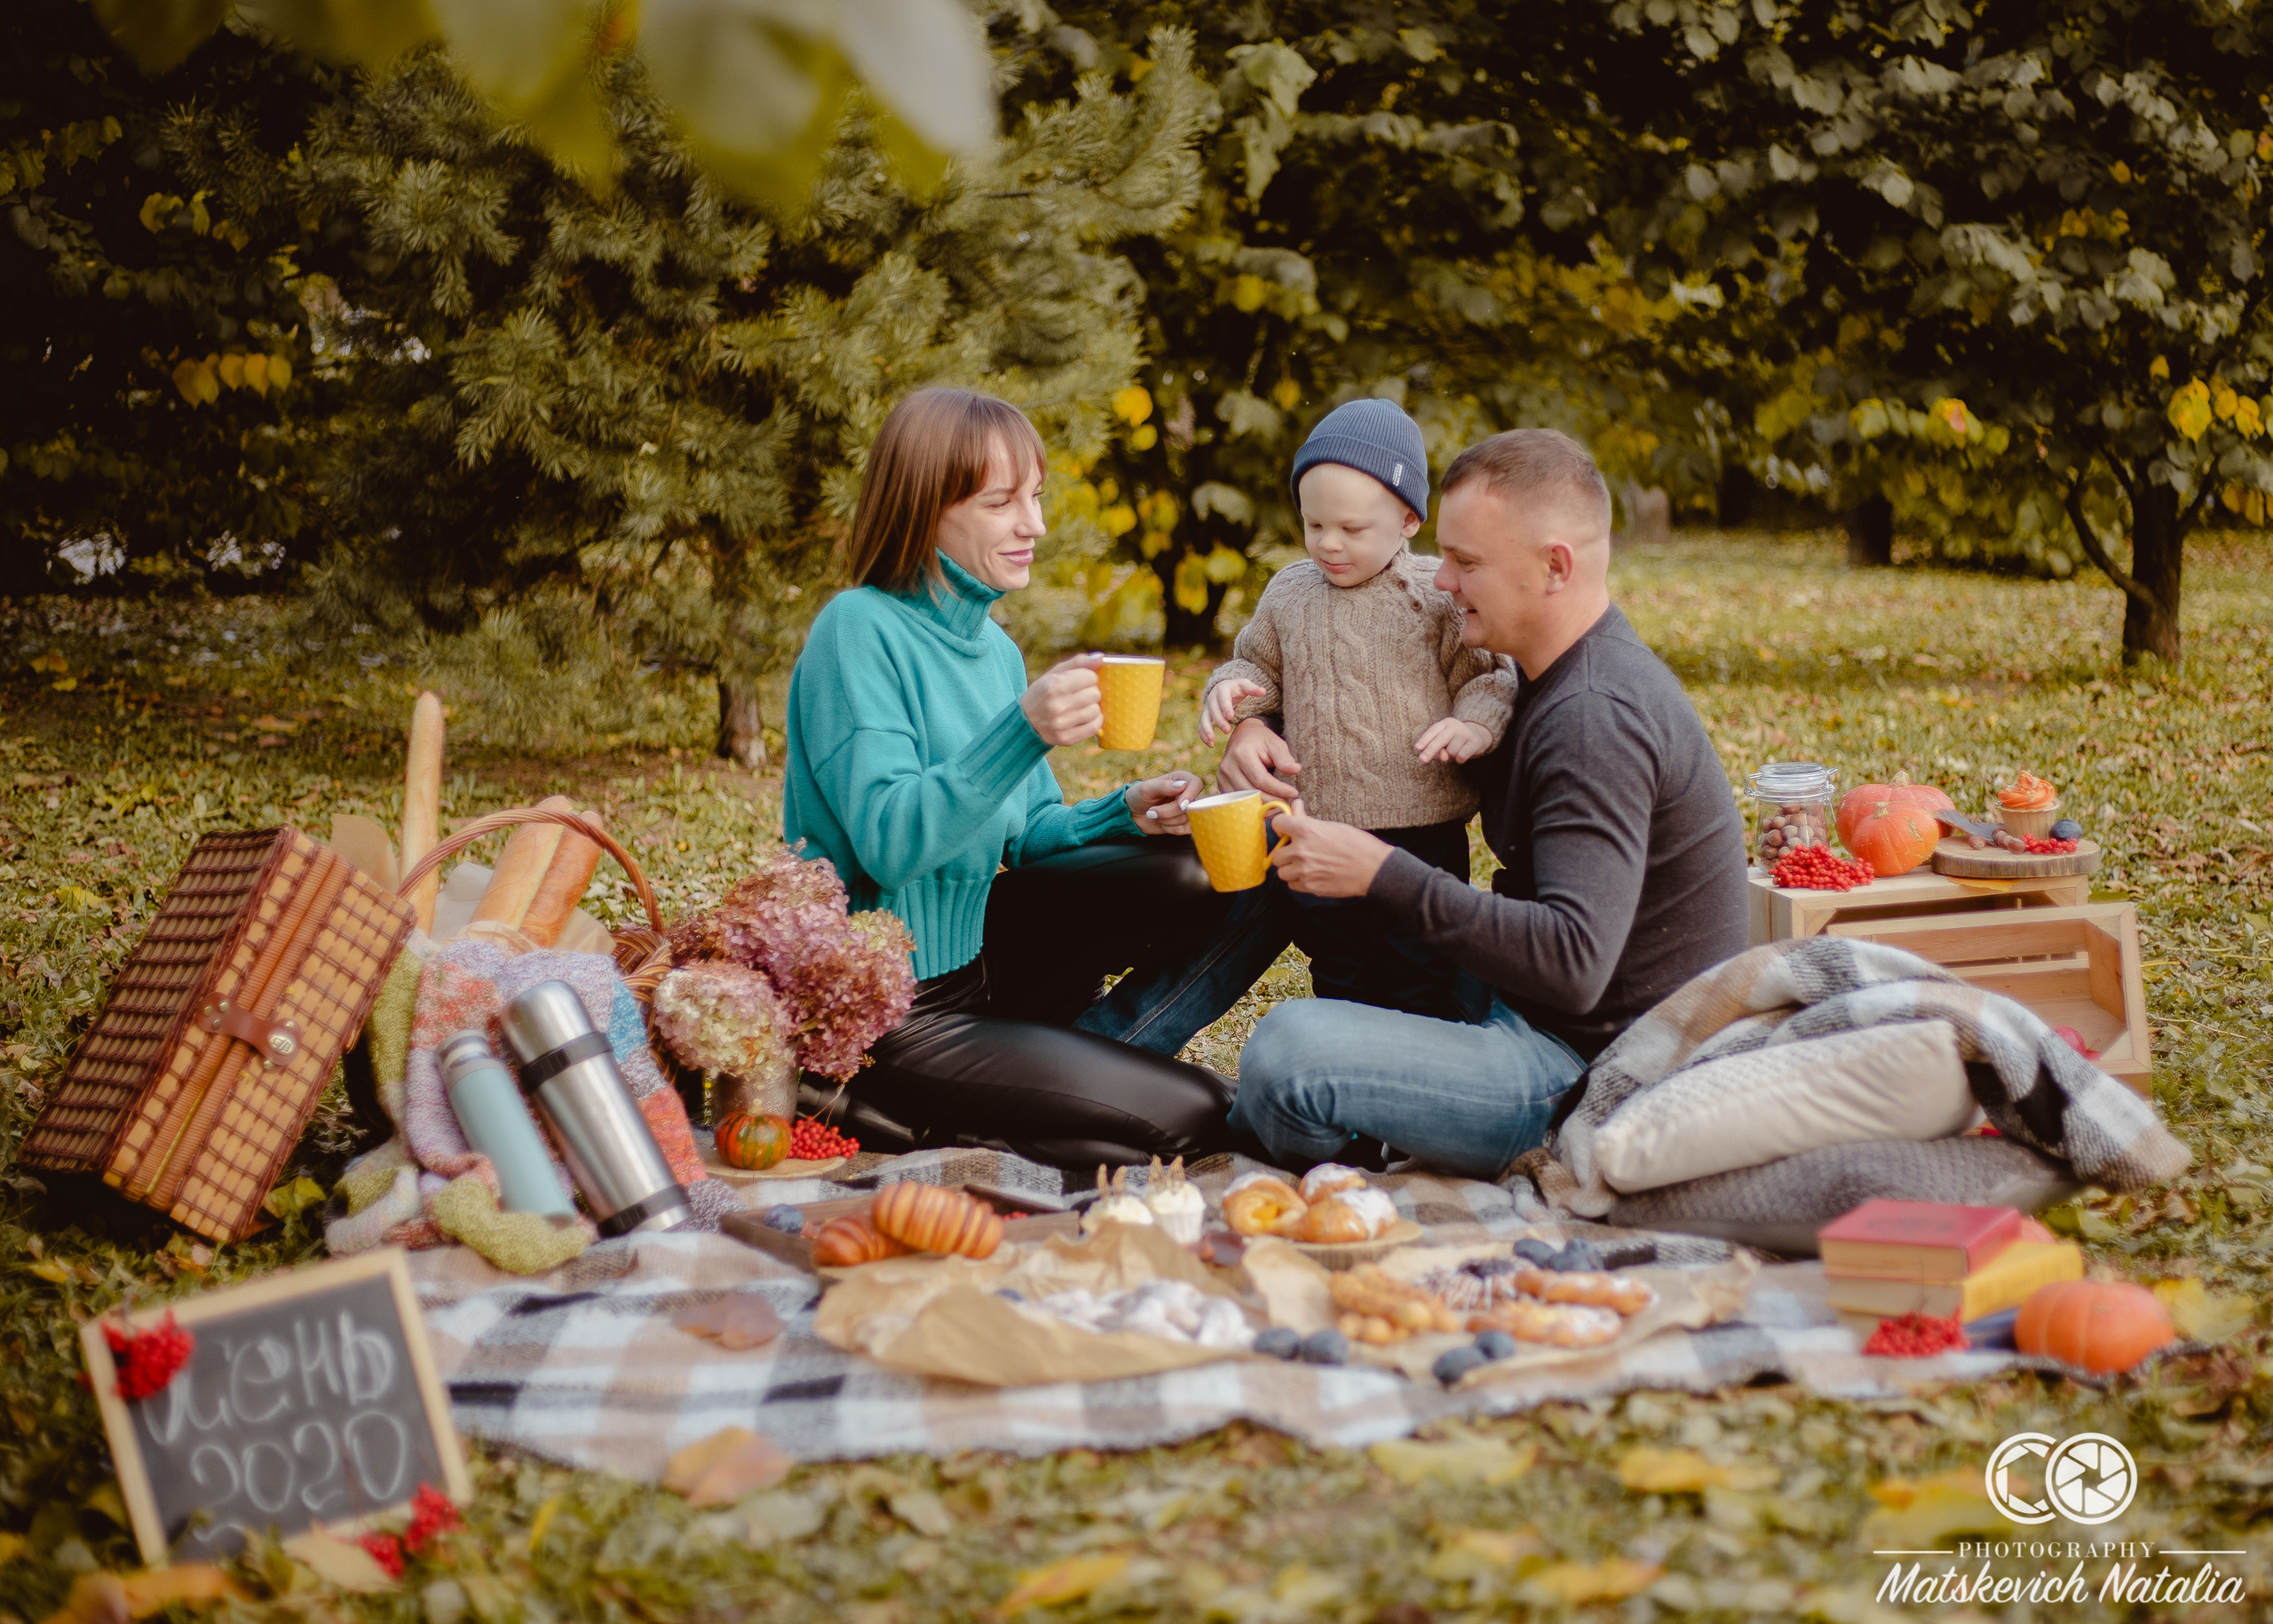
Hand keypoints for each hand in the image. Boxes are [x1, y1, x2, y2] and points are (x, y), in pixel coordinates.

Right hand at [1020, 652, 1103, 746]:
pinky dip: (1093, 721)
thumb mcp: (1054, 674)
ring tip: (1079, 707)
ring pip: (1096, 710)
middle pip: (1095, 694)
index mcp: (1054, 685)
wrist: (1025, 721)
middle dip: (1091, 692)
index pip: (1090, 677)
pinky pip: (1095, 727)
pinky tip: (1083, 717)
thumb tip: (1101, 657)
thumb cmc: (1044, 693)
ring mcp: (1061, 724)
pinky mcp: (1066, 738)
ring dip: (1092, 707)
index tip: (1080, 681)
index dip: (1088, 677)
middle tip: (1080, 695)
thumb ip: (1078, 663)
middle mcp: (1057, 705)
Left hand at [1125, 771, 1201, 834]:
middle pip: (1192, 805)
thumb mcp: (1146, 788)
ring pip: (1187, 819)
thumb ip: (1164, 786)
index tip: (1180, 804)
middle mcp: (1187, 793)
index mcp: (1181, 779)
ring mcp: (1187, 809)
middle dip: (1169, 812)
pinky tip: (1162, 824)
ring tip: (1154, 815)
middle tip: (1151, 811)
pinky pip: (1185, 830)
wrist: (1132, 813)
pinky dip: (1171, 829)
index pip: (1196, 784)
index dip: (1190, 795)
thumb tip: (1182, 786)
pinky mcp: (1184, 823)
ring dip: (1167, 821)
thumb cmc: (1138, 796)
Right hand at [1200, 679, 1265, 744]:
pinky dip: (1203, 735)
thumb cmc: (1237, 689)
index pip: (1222, 698)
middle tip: (1227, 730)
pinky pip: (1201, 727)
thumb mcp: (1244, 686)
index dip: (1225, 707)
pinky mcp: (1205, 717)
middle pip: (1213, 710)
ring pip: (1204, 719)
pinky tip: (1210, 744)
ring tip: (1212, 740)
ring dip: (1207, 730)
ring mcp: (1207, 709)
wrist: (1223, 689)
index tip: (1231, 716)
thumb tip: (1263, 691)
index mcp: (1222, 690)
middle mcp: (1212, 699)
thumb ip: (1253, 689)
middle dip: (1219, 721)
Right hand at [1217, 717, 1301, 799]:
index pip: (1261, 779)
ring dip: (1262, 806)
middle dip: (1272, 800)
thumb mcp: (1275, 744)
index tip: (1294, 793)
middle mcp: (1228, 766)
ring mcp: (1222, 777)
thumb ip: (1284, 758)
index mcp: (1241, 753)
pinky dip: (1252, 806)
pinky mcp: (1221, 786)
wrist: (1242, 737)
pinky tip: (1265, 804)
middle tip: (1287, 802)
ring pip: (1244, 801)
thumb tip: (1295, 769)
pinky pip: (1237, 802)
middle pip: (1251, 793)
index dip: (1278, 789)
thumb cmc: (1261, 741)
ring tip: (1278, 804)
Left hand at [1270, 810, 1393, 897]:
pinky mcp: (1310, 887)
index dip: (1283, 827)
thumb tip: (1294, 805)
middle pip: (1277, 854)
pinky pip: (1292, 885)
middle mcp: (1301, 851)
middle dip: (1286, 852)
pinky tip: (1310, 875)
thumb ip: (1307, 819)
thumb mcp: (1332, 825)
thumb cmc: (1358, 844)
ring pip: (1282, 872)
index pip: (1278, 824)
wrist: (1374, 869)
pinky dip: (1298, 881)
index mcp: (1306, 831)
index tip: (1288, 830)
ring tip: (1304, 865)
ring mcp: (1305, 871)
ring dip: (1291, 868)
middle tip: (1298, 851)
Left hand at [1413, 717, 1494, 763]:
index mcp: (1446, 723)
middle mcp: (1456, 725)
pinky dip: (1460, 759)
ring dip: (1451, 756)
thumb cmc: (1455, 741)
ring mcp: (1466, 733)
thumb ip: (1439, 749)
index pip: (1433, 731)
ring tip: (1457, 750)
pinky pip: (1461, 756)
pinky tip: (1464, 754)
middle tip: (1422, 760)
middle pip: (1440, 740)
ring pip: (1451, 751)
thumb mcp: (1444, 743)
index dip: (1425, 739)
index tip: (1417, 748)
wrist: (1478, 736)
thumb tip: (1444, 757)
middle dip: (1430, 750)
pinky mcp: (1475, 741)